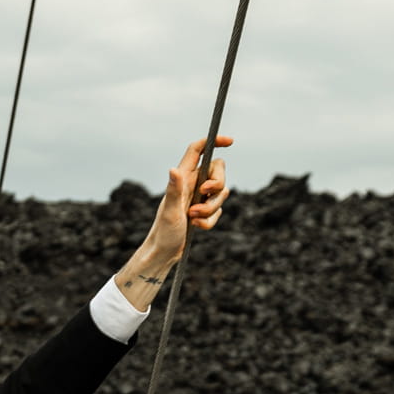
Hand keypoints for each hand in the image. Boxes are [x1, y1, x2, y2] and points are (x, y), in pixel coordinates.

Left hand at [114, 137, 231, 309]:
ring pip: (221, 192)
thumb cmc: (163, 233)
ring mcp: (199, 197)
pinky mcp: (204, 211)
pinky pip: (218, 210)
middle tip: (205, 194)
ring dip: (211, 207)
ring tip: (193, 218)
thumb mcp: (169, 211)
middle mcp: (191, 183)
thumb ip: (174, 190)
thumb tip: (174, 170)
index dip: (213, 141)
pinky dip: (210, 220)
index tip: (230, 141)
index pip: (198, 150)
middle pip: (218, 169)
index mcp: (182, 177)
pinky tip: (196, 226)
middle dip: (218, 183)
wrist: (163, 253)